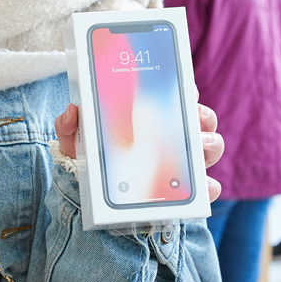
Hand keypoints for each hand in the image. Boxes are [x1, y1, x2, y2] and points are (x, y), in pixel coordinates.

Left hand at [54, 102, 224, 201]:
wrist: (91, 192)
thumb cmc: (88, 156)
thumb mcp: (75, 138)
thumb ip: (69, 124)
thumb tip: (73, 110)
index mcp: (151, 114)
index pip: (177, 94)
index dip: (186, 89)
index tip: (186, 90)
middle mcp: (172, 133)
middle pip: (202, 118)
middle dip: (202, 116)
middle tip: (192, 118)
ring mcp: (182, 160)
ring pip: (211, 145)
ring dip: (210, 144)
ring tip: (197, 148)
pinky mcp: (185, 189)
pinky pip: (208, 187)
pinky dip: (210, 186)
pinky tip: (204, 187)